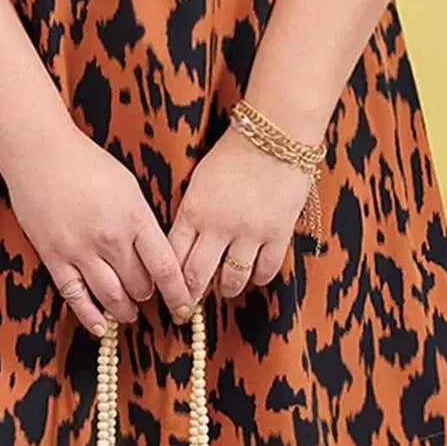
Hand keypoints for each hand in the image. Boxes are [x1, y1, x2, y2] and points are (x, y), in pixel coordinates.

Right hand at [4, 127, 195, 338]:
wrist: (40, 152)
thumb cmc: (86, 163)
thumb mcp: (128, 186)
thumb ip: (142, 221)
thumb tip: (154, 253)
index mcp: (134, 217)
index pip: (165, 267)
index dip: (178, 293)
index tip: (185, 306)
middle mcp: (110, 238)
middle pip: (139, 285)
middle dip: (147, 295)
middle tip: (148, 295)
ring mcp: (80, 250)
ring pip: (111, 297)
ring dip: (124, 310)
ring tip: (129, 313)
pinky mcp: (54, 257)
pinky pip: (75, 297)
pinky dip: (90, 317)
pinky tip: (101, 326)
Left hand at [168, 125, 310, 304]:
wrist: (274, 136)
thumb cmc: (233, 154)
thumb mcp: (199, 182)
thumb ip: (191, 215)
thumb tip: (181, 248)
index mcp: (194, 210)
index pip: (173, 256)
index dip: (169, 281)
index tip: (169, 294)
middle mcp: (218, 226)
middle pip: (197, 275)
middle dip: (190, 297)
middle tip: (188, 309)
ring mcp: (249, 232)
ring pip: (232, 279)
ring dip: (225, 289)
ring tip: (224, 290)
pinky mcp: (277, 234)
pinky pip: (265, 270)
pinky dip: (257, 278)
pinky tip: (253, 275)